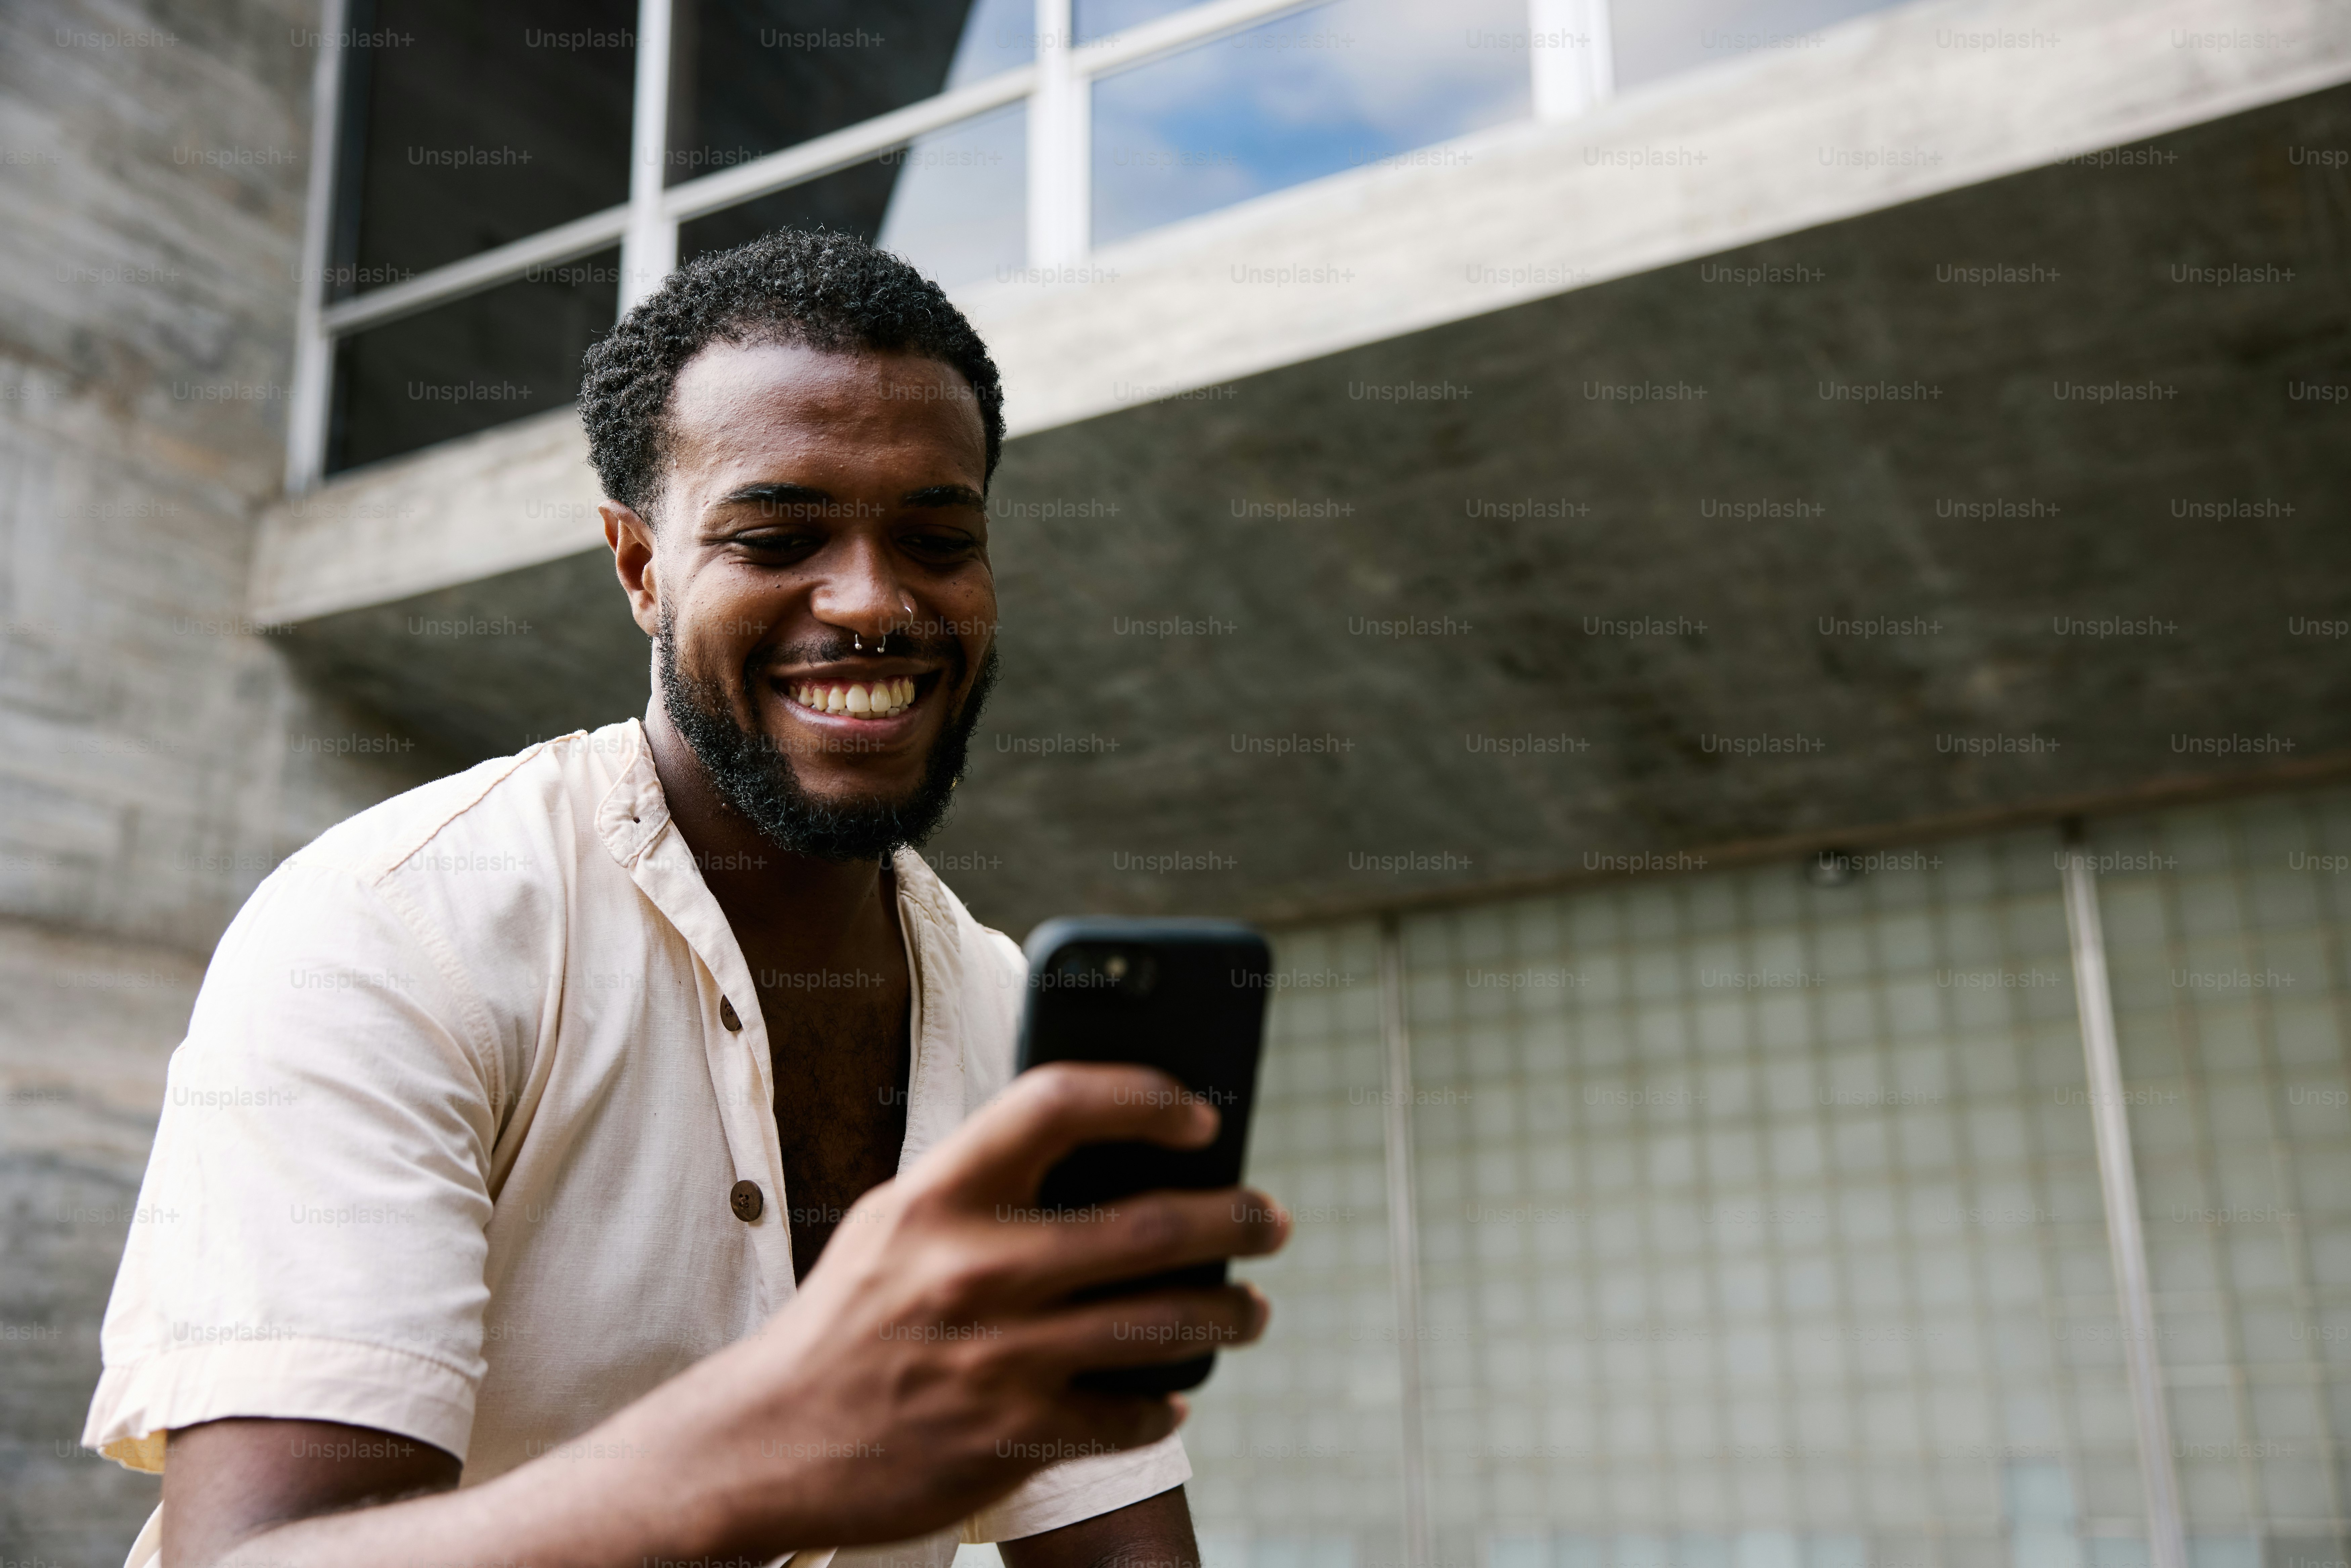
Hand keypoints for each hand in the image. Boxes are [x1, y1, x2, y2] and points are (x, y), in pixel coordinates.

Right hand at [622, 1060, 1289, 1554]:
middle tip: (1271, 1217)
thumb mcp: (896, 1222)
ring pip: (1160, 1324)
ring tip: (1251, 1307)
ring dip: (1228, 1312)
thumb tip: (1103, 1148)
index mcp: (938, 1195)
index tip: (1198, 1117)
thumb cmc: (849, 1316)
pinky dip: (1163, 1403)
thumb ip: (982, 1182)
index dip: (1143, 1095)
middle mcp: (971, 1268)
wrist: (767, 1440)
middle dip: (1233, 1217)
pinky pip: (1127, 1414)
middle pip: (1145, 1223)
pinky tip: (1175, 1391)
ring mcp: (996, 1356)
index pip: (1056, 1103)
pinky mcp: (1010, 1435)